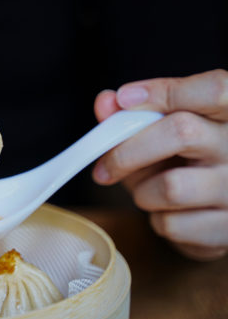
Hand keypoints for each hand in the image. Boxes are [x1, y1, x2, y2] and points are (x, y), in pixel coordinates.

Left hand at [93, 69, 227, 260]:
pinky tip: (167, 213)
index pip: (215, 89)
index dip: (166, 91)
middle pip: (182, 132)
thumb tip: (105, 102)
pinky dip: (156, 220)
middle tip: (103, 168)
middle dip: (128, 151)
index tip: (124, 98)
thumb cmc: (182, 163)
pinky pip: (172, 224)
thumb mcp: (158, 134)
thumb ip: (131, 116)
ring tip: (146, 192)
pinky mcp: (227, 229)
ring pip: (171, 186)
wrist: (211, 213)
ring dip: (142, 192)